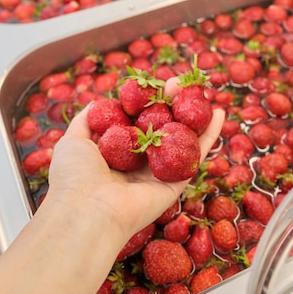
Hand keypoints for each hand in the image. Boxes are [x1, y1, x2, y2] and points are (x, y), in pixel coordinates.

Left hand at [44, 76, 224, 239]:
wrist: (87, 210)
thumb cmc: (75, 176)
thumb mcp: (73, 140)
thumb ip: (87, 121)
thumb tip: (97, 104)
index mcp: (117, 153)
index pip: (138, 122)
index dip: (148, 102)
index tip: (155, 83)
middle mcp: (139, 163)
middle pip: (163, 127)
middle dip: (173, 103)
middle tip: (182, 83)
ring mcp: (159, 172)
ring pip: (183, 139)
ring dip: (194, 114)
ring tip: (202, 90)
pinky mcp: (175, 183)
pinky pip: (196, 156)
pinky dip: (210, 135)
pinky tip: (219, 114)